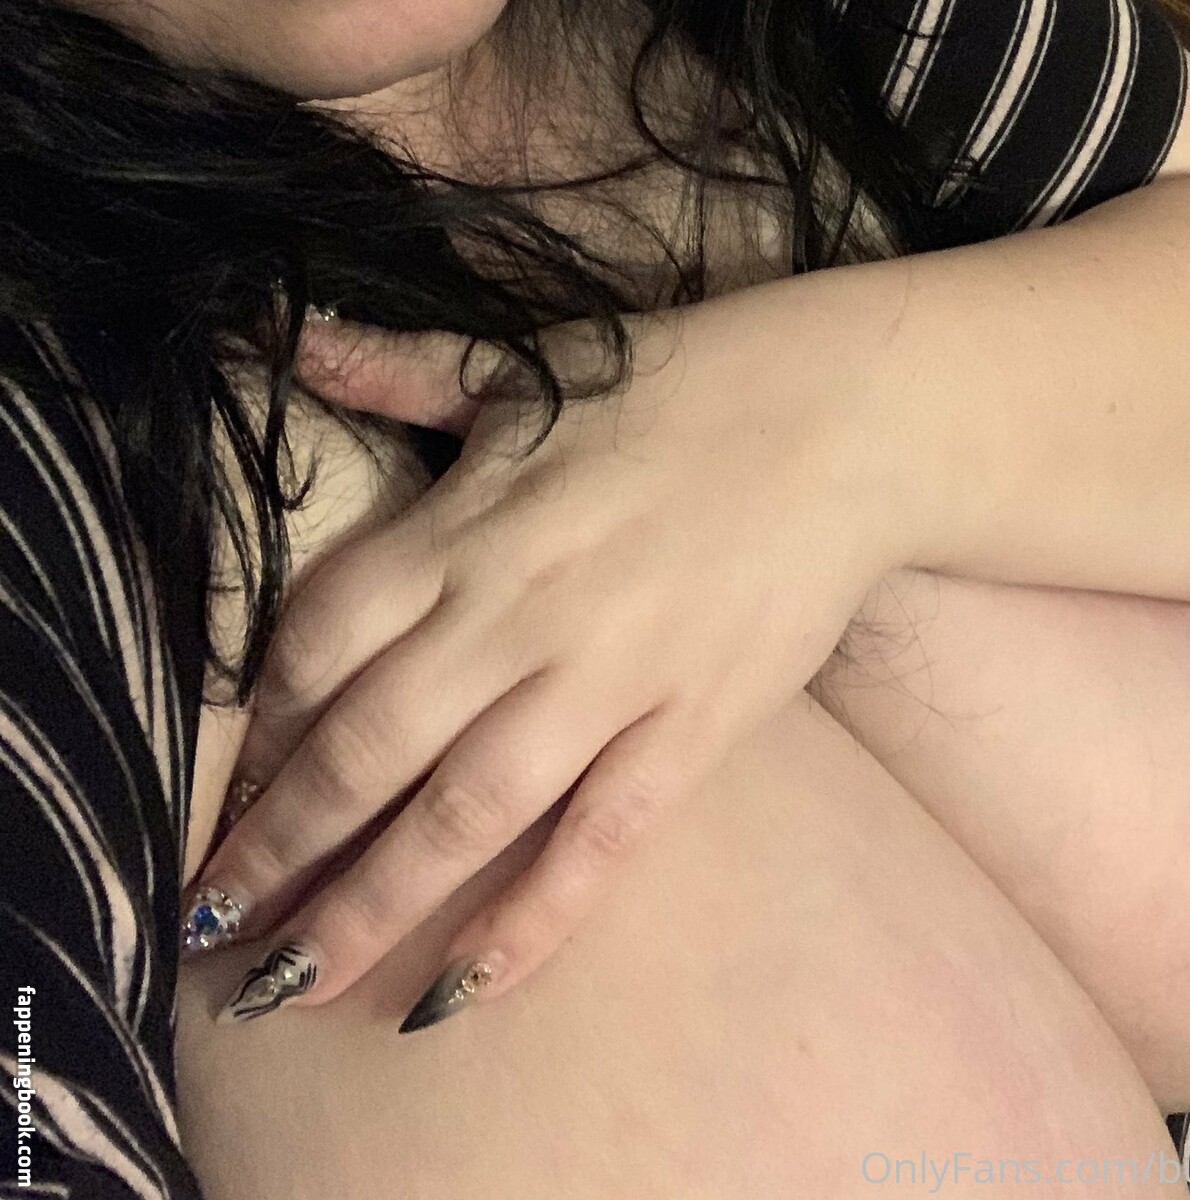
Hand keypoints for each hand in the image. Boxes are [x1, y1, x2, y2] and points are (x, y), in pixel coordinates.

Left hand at [183, 279, 904, 1031]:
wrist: (845, 416)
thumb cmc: (678, 381)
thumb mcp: (526, 364)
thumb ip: (400, 369)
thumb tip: (287, 336)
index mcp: (467, 521)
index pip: (323, 639)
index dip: (259, 720)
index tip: (221, 784)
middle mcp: (518, 609)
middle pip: (367, 745)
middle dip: (278, 846)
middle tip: (207, 928)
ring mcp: (608, 677)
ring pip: (463, 814)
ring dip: (369, 906)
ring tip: (287, 986)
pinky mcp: (692, 728)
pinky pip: (598, 843)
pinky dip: (530, 920)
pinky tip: (460, 990)